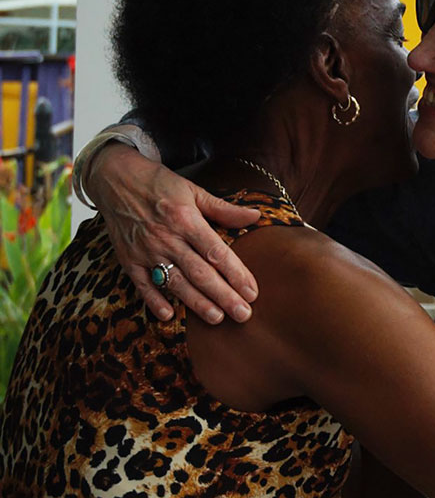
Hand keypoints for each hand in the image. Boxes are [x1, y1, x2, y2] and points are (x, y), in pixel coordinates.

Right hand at [89, 143, 259, 323]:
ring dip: (196, 302)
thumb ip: (224, 209)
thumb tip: (256, 216)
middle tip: (243, 315)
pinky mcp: (128, 259)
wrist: (114, 178)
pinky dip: (153, 300)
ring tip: (217, 319)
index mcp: (186, 220)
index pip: (216, 252)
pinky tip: (167, 316)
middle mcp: (166, 238)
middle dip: (223, 296)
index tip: (252, 292)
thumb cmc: (160, 185)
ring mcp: (145, 250)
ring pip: (175, 281)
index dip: (236, 274)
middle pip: (200, 272)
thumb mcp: (194, 191)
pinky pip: (141, 284)